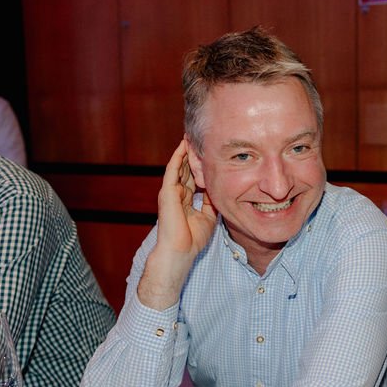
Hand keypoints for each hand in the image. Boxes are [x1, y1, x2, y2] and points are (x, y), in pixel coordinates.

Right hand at [137, 140, 217, 308]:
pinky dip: (178, 157)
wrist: (180, 252)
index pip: (193, 177)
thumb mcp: (209, 217)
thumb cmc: (192, 239)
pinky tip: (184, 145)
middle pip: (186, 168)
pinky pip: (173, 170)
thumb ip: (211, 202)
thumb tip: (220, 190)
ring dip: (184, 151)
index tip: (208, 152)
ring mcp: (170, 192)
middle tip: (200, 136)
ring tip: (191, 134)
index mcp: (185, 199)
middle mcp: (177, 193)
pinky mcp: (167, 192)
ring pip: (179, 166)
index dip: (199, 164)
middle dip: (192, 153)